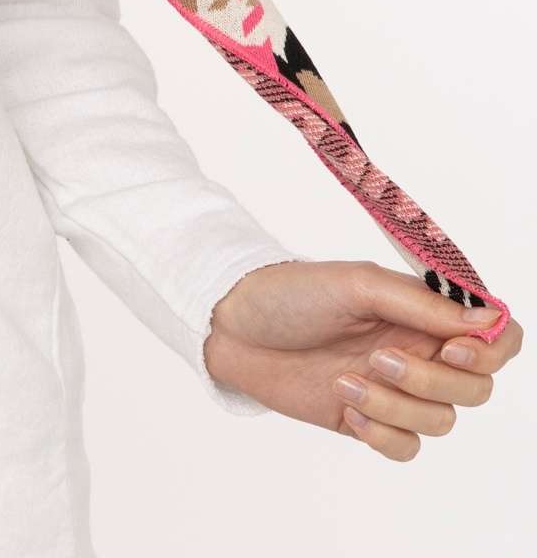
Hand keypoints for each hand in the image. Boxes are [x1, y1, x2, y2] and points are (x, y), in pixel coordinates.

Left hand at [202, 259, 521, 458]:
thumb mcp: (355, 283)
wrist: (234, 327)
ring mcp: (396, 389)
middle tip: (380, 358)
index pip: (495, 337)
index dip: (490, 351)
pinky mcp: (369, 420)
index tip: (451, 349)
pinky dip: (382, 432)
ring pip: (440, 421)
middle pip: (474, 388)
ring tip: (345, 380)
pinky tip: (345, 407)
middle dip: (431, 381)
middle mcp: (418, 350)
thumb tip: (484, 319)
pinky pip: (406, 447)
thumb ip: (420, 303)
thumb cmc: (291, 293)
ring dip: (395, 405)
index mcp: (422, 312)